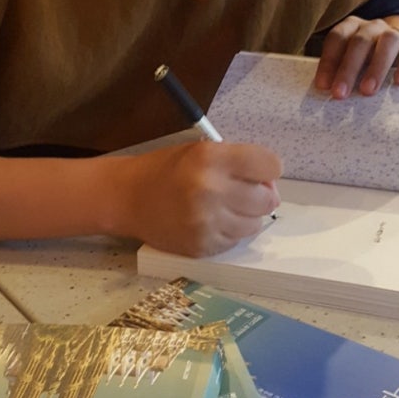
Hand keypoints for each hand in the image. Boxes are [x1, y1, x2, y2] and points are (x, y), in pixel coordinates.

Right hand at [118, 140, 280, 256]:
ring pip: (255, 225)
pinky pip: (235, 241)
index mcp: (211, 158)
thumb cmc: (167, 169)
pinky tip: (210, 222)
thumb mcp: (201, 150)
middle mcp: (211, 190)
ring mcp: (207, 222)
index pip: (271, 165)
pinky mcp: (202, 247)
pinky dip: (229, 233)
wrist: (127, 198)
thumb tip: (270, 185)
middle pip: (268, 199)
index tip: (257, 172)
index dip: (268, 169)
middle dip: (259, 195)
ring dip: (245, 216)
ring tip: (223, 208)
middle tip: (240, 192)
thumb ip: (237, 162)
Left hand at [314, 14, 398, 98]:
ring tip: (367, 91)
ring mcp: (397, 34)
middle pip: (360, 42)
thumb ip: (339, 71)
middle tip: (340, 94)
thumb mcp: (352, 62)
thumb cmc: (368, 62)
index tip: (323, 86)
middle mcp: (374, 27)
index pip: (337, 38)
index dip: (329, 61)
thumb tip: (324, 92)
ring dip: (376, 67)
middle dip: (348, 69)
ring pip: (388, 42)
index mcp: (352, 27)